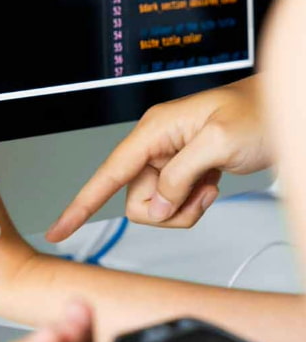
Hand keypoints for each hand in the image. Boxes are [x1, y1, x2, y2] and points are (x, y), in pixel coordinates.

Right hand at [46, 75, 270, 241]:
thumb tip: (155, 205)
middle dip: (168, 206)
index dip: (81, 203)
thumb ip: (179, 175)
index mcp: (153, 130)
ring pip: (156, 206)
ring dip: (186, 206)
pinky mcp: (181, 172)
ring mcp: (168, 160)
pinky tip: (210, 183)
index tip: (59, 229)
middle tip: (199, 188)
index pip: (108, 173)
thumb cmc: (256, 113)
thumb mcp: (218, 142)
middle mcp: (154, 145)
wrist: (282, 113)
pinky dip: (195, 204)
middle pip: (136, 199)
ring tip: (209, 182)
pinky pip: (174, 205)